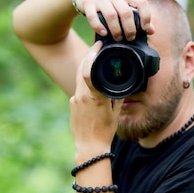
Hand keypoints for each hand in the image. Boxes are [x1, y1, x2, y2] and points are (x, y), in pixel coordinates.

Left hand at [69, 41, 122, 159]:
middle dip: (89, 55)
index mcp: (95, 97)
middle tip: (97, 47)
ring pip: (79, 77)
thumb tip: (121, 82)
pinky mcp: (71, 103)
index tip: (99, 45)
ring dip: (86, 67)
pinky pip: (79, 88)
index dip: (92, 55)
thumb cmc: (105, 131)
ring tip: (95, 60)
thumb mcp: (116, 112)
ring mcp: (74, 100)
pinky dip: (85, 82)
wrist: (89, 147)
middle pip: (82, 68)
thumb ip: (118, 95)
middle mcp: (82, 96)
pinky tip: (92, 83)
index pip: (89, 70)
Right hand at [76, 0, 153, 41]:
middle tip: (130, 38)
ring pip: (111, 15)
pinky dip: (98, 27)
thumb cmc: (110, 2)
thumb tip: (152, 31)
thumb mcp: (125, 4)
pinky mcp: (88, 4)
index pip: (141, 2)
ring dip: (116, 30)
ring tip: (118, 38)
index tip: (144, 28)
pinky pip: (93, 17)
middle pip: (126, 12)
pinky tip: (104, 33)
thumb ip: (138, 16)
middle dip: (130, 28)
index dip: (146, 16)